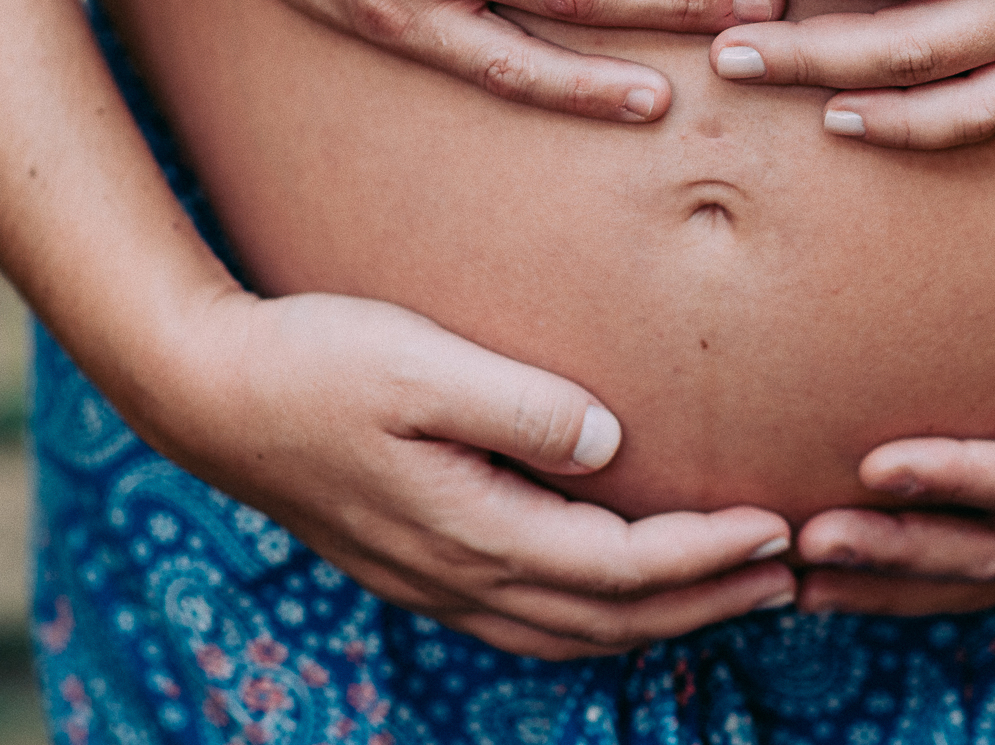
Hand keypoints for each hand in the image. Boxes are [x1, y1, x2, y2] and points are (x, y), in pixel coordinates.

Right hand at [145, 290, 794, 658]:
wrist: (206, 394)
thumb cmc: (313, 362)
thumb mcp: (420, 363)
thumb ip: (520, 406)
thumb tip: (609, 442)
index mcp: (473, 529)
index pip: (621, 568)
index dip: (706, 556)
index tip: (776, 528)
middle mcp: (459, 575)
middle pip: (609, 619)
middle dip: (706, 603)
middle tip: (788, 577)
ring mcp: (432, 580)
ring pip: (568, 631)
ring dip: (657, 618)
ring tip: (729, 591)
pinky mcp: (413, 565)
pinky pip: (525, 619)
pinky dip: (593, 617)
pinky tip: (616, 592)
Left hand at [791, 255, 994, 616]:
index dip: (960, 479)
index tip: (880, 462)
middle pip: (994, 549)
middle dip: (899, 548)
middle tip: (809, 537)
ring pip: (980, 574)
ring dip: (891, 581)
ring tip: (800, 576)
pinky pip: (984, 567)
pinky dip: (913, 582)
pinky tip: (841, 580)